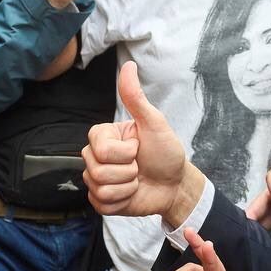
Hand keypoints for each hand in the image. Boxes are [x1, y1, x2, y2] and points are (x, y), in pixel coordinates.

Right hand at [82, 61, 201, 220]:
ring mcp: (96, 179)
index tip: (137, 147)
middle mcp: (95, 156)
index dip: (124, 153)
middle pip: (96, 170)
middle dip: (127, 171)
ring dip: (127, 186)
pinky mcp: (100, 200)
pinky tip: (131, 193)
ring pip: (100, 188)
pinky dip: (122, 201)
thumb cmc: (165, 152)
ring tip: (136, 179)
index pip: (100, 149)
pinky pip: (101, 204)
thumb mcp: (154, 123)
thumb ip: (135, 98)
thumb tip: (128, 66)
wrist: (175, 184)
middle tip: (139, 165)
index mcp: (103, 136)